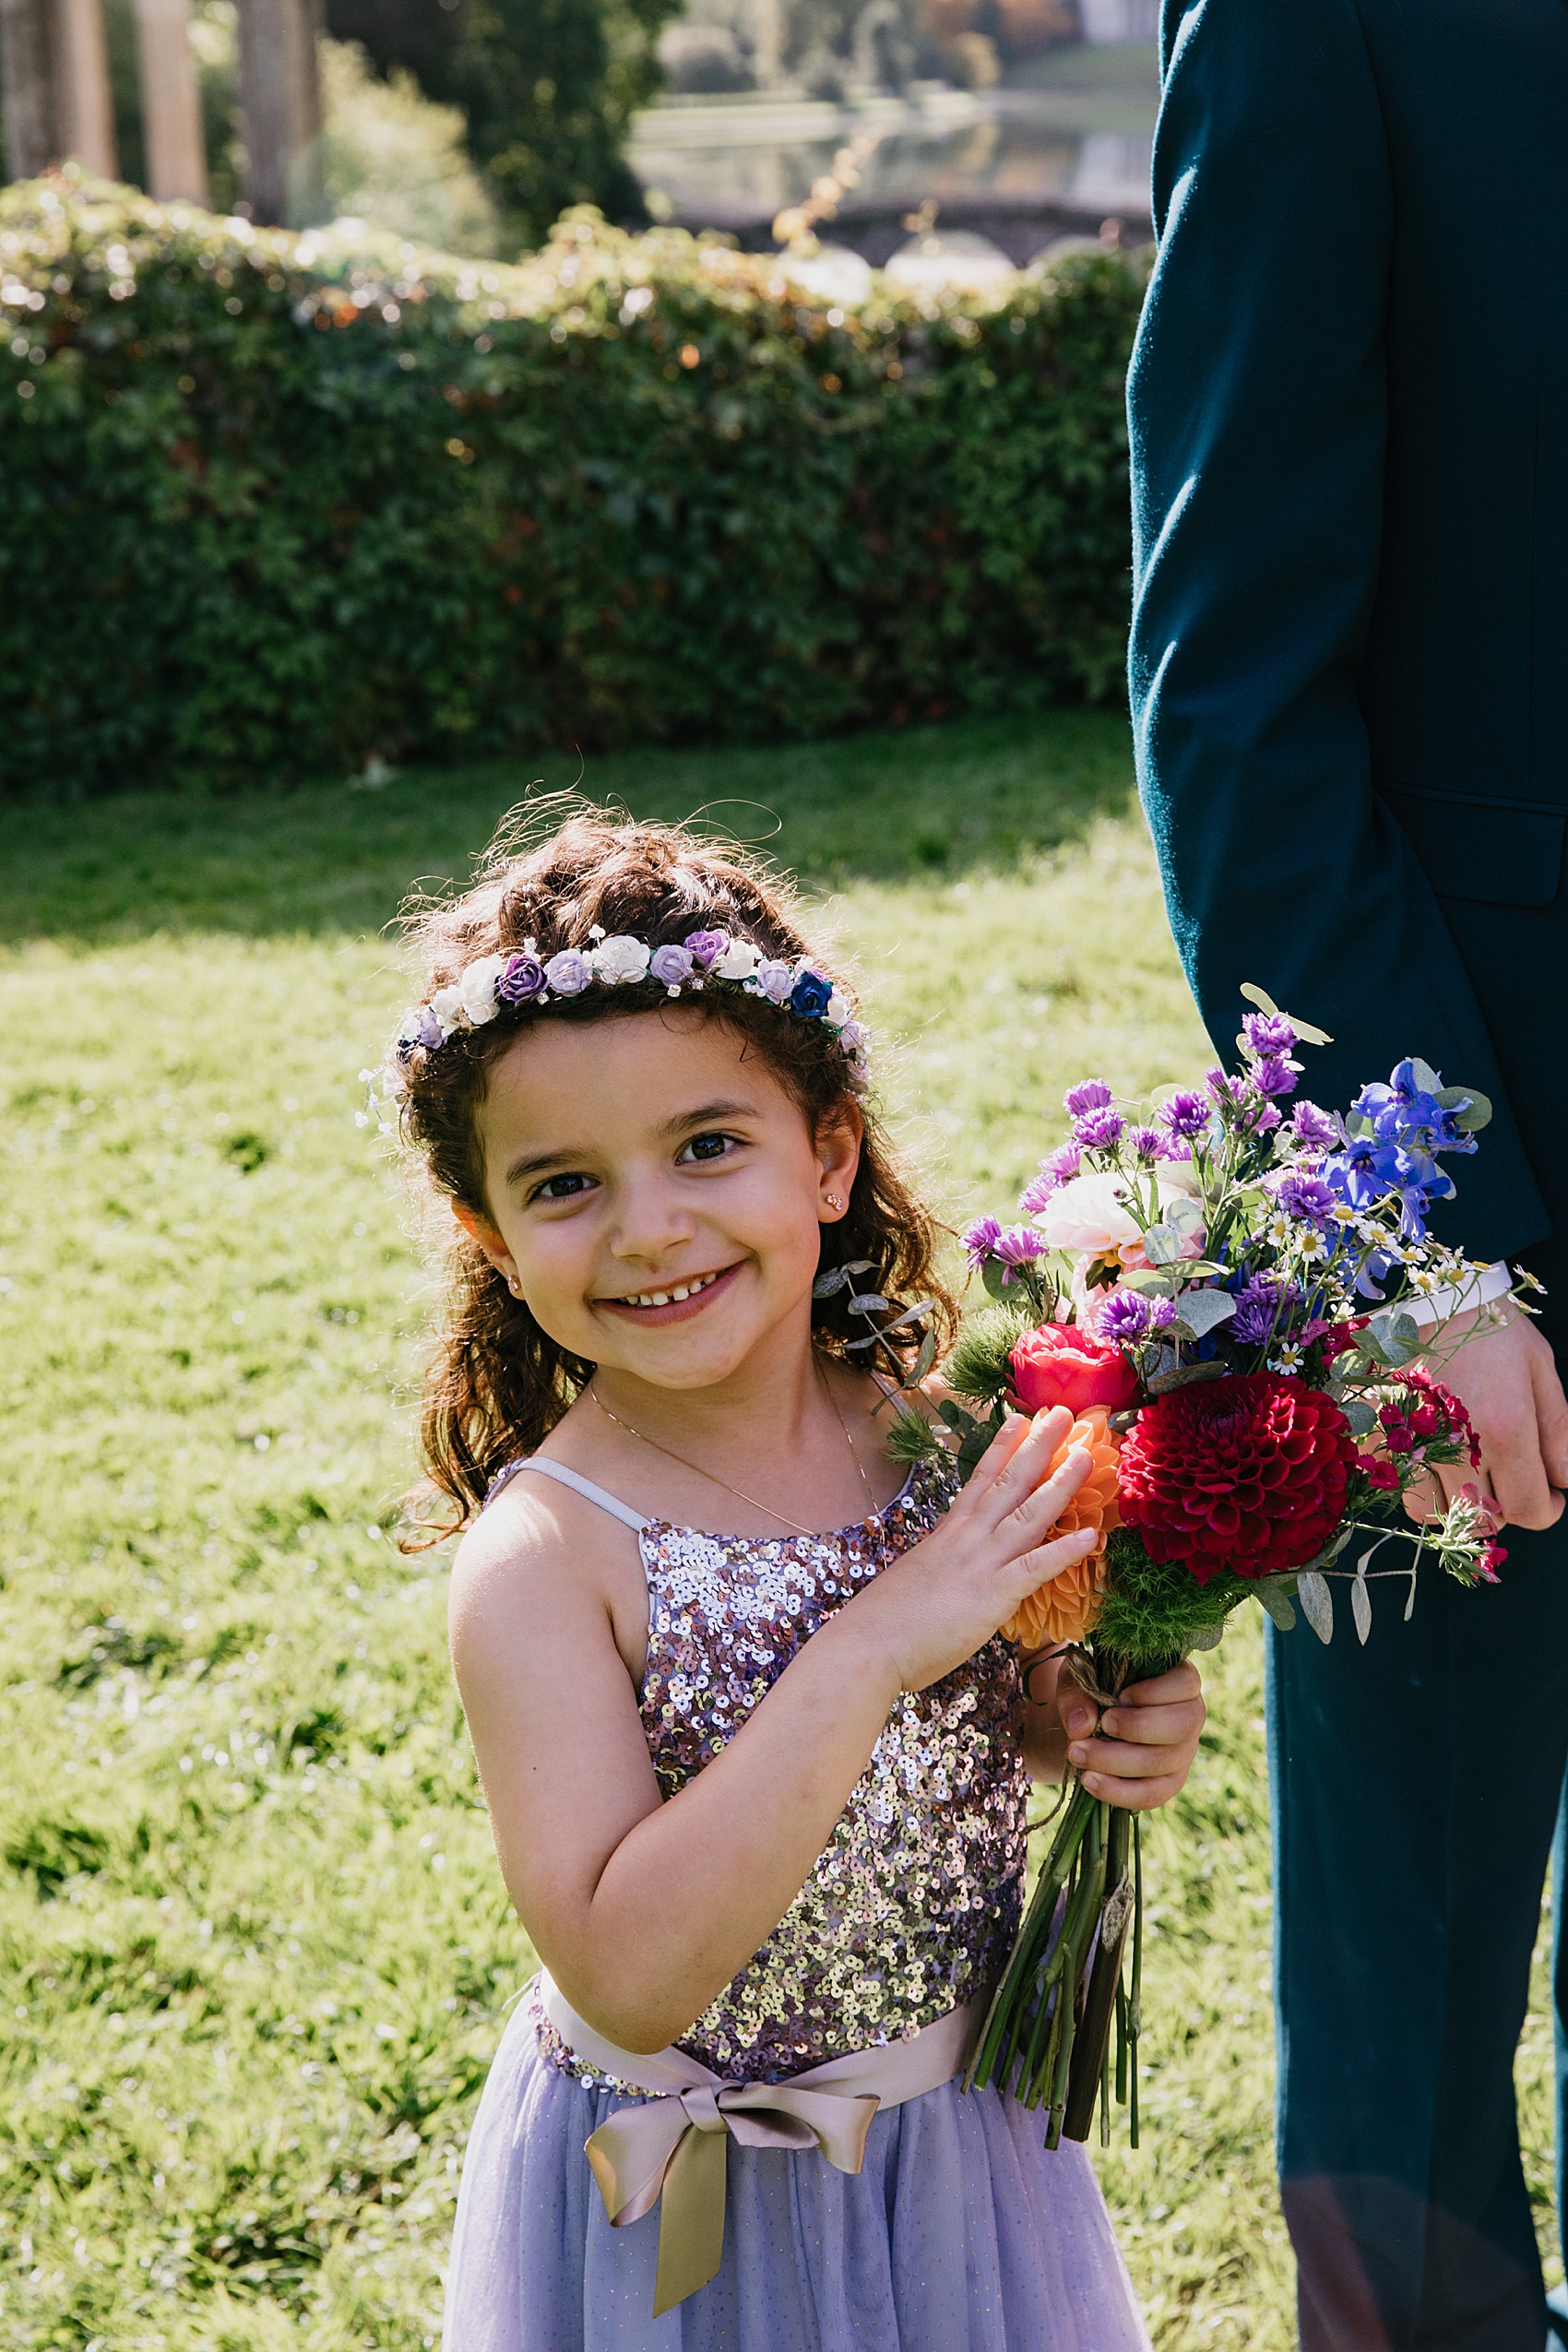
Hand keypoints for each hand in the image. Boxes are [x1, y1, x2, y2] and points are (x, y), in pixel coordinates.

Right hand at [841, 1407, 1097, 1694]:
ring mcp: (981, 1563)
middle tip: (1062, 1413)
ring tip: (1086, 1455)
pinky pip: (1035, 1567)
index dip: (1002, 1447)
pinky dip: (1065, 1550)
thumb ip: (940, 1565)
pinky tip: (1092, 1535)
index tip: (1020, 1419)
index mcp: (948, 1534)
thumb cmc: (886, 1623)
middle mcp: (967, 1539)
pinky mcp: (992, 1594)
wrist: (866, 1647)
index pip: (980, 1480)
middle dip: (1038, 1446)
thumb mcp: (915, 1578)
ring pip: (1028, 1514)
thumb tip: (949, 1565)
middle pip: (1009, 1482)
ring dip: (1060, 1483)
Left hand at [1057, 1660, 1205, 1810]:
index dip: (1154, 1692)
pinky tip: (1089, 1781)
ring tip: (1077, 1754)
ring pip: (1163, 1762)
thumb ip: (1076, 1694)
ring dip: (1116, 1761)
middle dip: (1138, 1727)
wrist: (1087, 1725)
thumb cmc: (1091, 1691)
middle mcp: (1189, 1717)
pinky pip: (1152, 1795)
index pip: (1186, 1683)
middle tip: (1102, 1725)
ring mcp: (1183, 1753)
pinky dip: (1118, 1792)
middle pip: (1184, 1725)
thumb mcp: (1077, 1680)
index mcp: (1177, 1680)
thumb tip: (1081, 1726)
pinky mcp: (1168, 1783)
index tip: (1119, 1696)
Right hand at [1411, 1305, 1567, 1531]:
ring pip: (1431, 1512)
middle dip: (1502, 1507)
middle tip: (1507, 1478)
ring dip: (1453, 1503)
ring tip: (1465, 1471)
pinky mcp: (1375, 1432)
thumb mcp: (1539, 1367)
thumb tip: (1565, 1481)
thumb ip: (1557, 1430)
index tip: (1550, 1495)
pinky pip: (1395, 1484)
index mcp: (1504, 1430)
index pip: (1529, 1510)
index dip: (1548, 1510)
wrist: (1425, 1291)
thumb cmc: (1488, 1324)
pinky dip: (1414, 1482)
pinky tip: (1428, 1454)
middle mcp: (1454, 1444)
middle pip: (1480, 1520)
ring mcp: (1409, 1441)